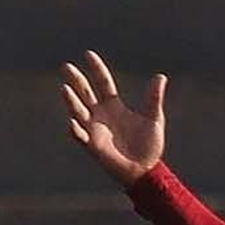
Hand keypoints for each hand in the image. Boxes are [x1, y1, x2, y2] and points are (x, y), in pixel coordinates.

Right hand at [61, 51, 166, 190]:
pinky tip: (72, 122)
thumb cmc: (149, 145)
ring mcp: (95, 130)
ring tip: (64, 89)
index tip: (88, 54)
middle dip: (76, 80)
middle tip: (66, 67)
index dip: (96, 69)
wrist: (146, 171)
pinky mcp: (93, 146)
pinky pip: (81, 136)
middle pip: (85, 93)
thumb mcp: (154, 119)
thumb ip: (153, 99)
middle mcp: (101, 115)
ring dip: (71, 101)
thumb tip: (160, 76)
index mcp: (114, 106)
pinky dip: (76, 130)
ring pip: (79, 111)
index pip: (102, 83)